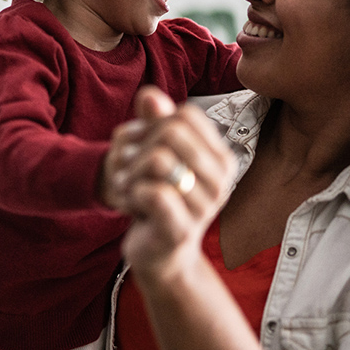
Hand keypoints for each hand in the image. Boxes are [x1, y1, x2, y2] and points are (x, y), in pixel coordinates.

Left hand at [104, 86, 235, 278]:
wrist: (161, 254)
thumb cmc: (161, 200)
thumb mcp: (158, 156)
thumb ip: (156, 122)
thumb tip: (149, 95)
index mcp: (221, 159)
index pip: (185, 114)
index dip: (156, 123)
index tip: (145, 146)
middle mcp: (221, 181)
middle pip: (169, 132)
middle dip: (139, 146)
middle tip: (128, 168)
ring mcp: (204, 207)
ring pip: (158, 160)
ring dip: (130, 171)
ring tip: (128, 185)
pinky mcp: (181, 229)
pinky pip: (152, 192)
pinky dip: (131, 193)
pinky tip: (131, 203)